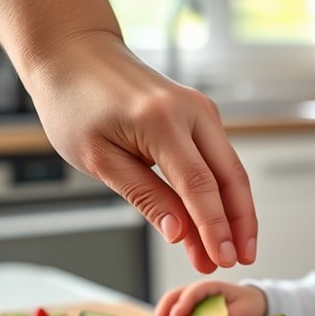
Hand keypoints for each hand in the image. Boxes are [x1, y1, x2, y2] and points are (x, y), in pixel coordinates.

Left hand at [26, 31, 256, 273]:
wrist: (73, 53)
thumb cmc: (75, 102)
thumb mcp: (100, 159)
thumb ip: (146, 197)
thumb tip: (180, 234)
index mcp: (162, 121)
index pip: (200, 185)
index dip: (215, 228)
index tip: (224, 259)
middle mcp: (192, 111)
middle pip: (231, 177)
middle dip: (240, 224)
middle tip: (240, 262)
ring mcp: (200, 109)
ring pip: (231, 169)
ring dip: (233, 212)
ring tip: (228, 251)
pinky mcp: (199, 114)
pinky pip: (218, 159)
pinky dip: (220, 192)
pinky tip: (215, 221)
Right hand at [152, 280, 266, 315]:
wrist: (254, 306)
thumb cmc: (249, 305)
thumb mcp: (243, 312)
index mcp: (210, 287)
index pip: (190, 294)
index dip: (179, 309)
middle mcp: (199, 292)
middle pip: (175, 297)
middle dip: (164, 313)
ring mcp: (195, 302)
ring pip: (174, 308)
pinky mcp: (195, 312)